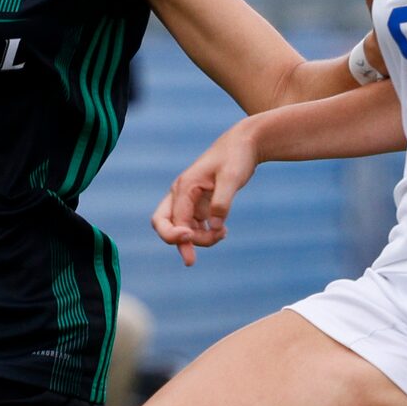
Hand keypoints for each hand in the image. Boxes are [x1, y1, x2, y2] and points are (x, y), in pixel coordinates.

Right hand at [152, 122, 259, 266]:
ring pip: (182, 229)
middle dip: (175, 242)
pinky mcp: (199, 205)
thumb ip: (222, 202)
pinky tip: (222, 232)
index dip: (180, 236)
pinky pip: (195, 227)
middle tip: (191, 261)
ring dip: (199, 239)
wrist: (244, 144)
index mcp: (184, 186)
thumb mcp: (232, 178)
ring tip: (223, 234)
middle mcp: (181, 194)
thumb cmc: (236, 157)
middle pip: (163, 223)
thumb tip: (215, 227)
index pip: (173, 218)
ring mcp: (189, 201)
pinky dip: (206, 234)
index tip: (192, 240)